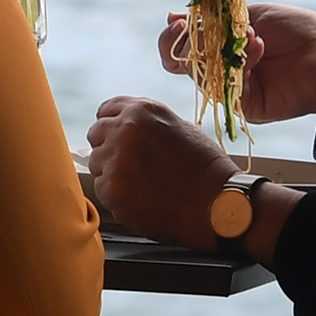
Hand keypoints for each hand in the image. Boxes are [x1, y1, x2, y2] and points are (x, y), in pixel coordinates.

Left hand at [85, 98, 241, 247]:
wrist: (219, 204)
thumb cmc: (206, 168)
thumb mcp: (180, 128)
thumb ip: (148, 124)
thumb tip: (127, 127)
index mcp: (142, 110)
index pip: (106, 110)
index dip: (112, 126)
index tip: (118, 138)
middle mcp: (124, 129)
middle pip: (96, 135)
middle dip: (109, 148)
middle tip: (131, 166)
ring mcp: (115, 159)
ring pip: (96, 163)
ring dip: (112, 173)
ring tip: (142, 184)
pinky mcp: (112, 189)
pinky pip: (101, 189)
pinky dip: (116, 196)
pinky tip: (141, 198)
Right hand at [150, 1, 315, 124]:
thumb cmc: (297, 30)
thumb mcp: (251, 14)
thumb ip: (214, 18)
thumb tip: (172, 15)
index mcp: (218, 45)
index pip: (181, 46)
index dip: (173, 36)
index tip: (179, 21)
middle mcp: (220, 68)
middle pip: (182, 64)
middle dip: (185, 45)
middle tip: (193, 31)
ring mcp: (232, 88)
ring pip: (202, 77)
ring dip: (219, 50)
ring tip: (250, 34)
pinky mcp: (245, 106)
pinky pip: (227, 90)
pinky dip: (240, 65)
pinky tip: (259, 48)